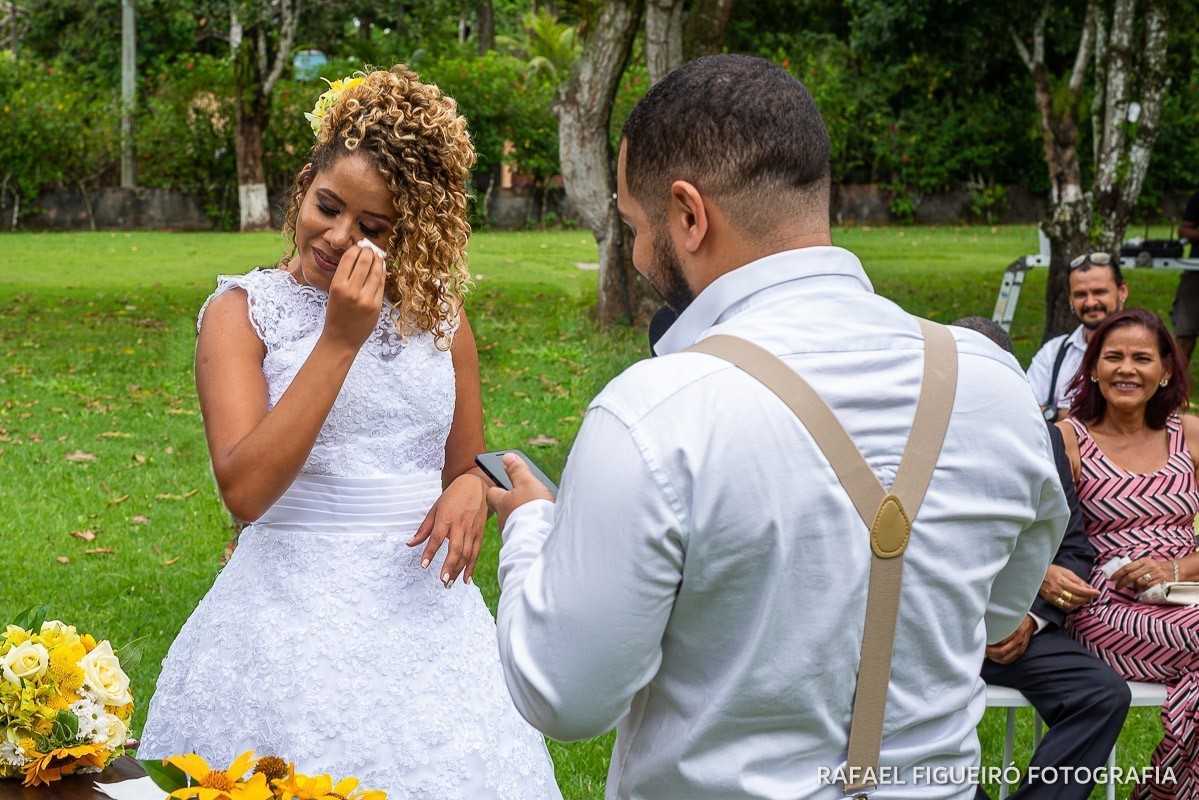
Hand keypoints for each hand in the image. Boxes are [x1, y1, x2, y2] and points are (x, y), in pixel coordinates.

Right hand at [321, 244, 384, 350]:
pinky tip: (381, 268)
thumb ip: (345, 275)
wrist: (341, 339)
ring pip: (376, 272)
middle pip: (365, 261)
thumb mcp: (334, 292)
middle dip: (369, 252)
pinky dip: (382, 273)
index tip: (359, 247)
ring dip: (378, 261)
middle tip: (370, 249)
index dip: (356, 249)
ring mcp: (366, 299)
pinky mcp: (377, 306)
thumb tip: (359, 254)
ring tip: (377, 256)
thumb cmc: (336, 314)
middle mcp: (352, 291)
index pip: (350, 258)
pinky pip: (382, 284)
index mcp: (337, 286)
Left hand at [408, 473, 487, 587]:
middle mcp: (461, 525)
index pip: (437, 537)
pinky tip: (466, 579)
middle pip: (456, 549)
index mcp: (447, 517)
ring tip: (449, 584)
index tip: (423, 565)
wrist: (475, 486)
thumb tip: (410, 544)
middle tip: (442, 581)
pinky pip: (476, 553)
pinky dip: (471, 567)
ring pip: (466, 554)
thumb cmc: (453, 497)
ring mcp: (472, 530)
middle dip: (449, 567)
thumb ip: (424, 529)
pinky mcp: (480, 534)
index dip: (430, 551)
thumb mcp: (435, 509)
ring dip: (459, 571)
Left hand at [485, 453, 554, 532]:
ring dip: (522, 517)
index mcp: (501, 502)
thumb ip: (517, 470)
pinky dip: (530, 527)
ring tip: (536, 513)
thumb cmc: (531, 509)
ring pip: (514, 521)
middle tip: (524, 498)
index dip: (496, 487)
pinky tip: (541, 526)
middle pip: (504, 508)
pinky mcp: (523, 542)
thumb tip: (507, 457)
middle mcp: (503, 519)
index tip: (501, 483)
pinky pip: (525, 532)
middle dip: (512, 503)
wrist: (539, 539)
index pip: (492, 492)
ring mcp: (512, 533)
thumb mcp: (526, 483)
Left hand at [985, 615, 1034, 664]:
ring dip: (994, 658)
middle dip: (990, 652)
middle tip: (984, 647)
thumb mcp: (1009, 618)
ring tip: (988, 653)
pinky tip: (994, 657)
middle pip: (1002, 651)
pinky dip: (1000, 660)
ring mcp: (1020, 648)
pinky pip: (1009, 660)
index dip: (991, 643)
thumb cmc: (1016, 620)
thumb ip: (1000, 623)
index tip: (984, 640)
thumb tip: (986, 624)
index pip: (1001, 641)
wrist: (1030, 623)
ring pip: (1005, 659)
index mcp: (1015, 631)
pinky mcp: (1020, 653)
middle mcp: (1018, 641)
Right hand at [1038, 564, 1098, 610]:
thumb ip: (1077, 580)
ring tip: (1085, 599)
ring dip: (1080, 603)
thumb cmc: (1051, 570)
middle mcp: (1057, 590)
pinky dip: (1072, 606)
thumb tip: (1089, 587)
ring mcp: (1052, 596)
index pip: (1079, 590)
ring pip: (1070, 605)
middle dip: (1086, 598)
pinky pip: (1063, 606)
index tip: (1097, 592)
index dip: (1090, 593)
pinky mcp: (1050, 600)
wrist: (1035, 573)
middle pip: (1076, 599)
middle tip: (1092, 596)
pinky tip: (1075, 602)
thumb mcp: (1065, 571)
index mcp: (1061, 581)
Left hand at [1112, 556, 1172, 591]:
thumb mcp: (1146, 563)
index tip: (1112, 579)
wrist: (1174, 570)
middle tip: (1117, 587)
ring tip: (1131, 589)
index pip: (1127, 567)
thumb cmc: (1155, 567)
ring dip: (1133, 587)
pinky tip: (1139, 590)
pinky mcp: (1161, 581)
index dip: (1118, 573)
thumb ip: (1135, 567)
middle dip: (1122, 582)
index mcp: (1143, 560)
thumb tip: (1120, 574)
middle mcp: (1149, 566)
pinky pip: (1148, 586)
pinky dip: (1142, 589)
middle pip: (1131, 575)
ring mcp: (1156, 574)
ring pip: (1139, 582)